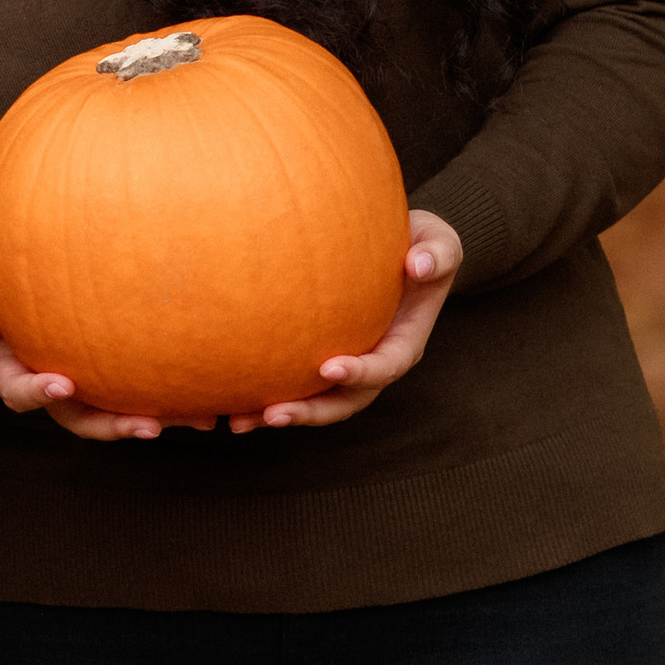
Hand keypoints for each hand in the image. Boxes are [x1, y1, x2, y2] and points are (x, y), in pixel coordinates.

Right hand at [0, 247, 213, 441]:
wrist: (18, 266)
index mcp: (11, 367)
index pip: (18, 391)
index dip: (38, 393)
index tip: (63, 382)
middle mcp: (50, 383)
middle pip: (80, 418)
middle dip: (113, 427)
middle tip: (148, 426)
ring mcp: (85, 379)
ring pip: (120, 410)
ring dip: (157, 417)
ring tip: (199, 418)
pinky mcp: (114, 368)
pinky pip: (143, 385)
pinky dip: (174, 391)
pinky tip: (214, 390)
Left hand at [226, 207, 463, 432]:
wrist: (396, 247)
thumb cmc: (420, 244)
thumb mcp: (439, 242)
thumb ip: (437, 255)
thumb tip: (418, 266)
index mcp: (403, 343)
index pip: (385, 367)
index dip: (361, 373)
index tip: (329, 368)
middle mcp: (373, 363)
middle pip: (344, 401)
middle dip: (310, 412)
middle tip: (273, 414)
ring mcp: (345, 364)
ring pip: (313, 401)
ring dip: (277, 414)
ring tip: (236, 422)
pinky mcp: (316, 356)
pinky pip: (291, 381)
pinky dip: (261, 393)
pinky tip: (225, 401)